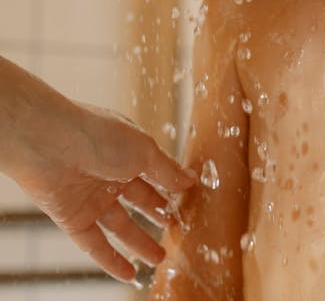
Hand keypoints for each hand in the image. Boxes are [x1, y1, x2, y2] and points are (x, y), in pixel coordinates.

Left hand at [10, 102, 195, 281]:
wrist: (47, 143)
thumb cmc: (98, 135)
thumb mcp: (145, 151)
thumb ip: (168, 171)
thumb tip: (190, 179)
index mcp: (128, 153)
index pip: (155, 174)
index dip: (171, 187)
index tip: (188, 201)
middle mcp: (110, 175)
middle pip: (139, 201)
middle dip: (157, 215)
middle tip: (176, 228)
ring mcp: (92, 198)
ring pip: (120, 226)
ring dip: (139, 243)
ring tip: (160, 258)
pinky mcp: (73, 218)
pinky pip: (94, 244)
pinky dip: (110, 260)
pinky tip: (129, 274)